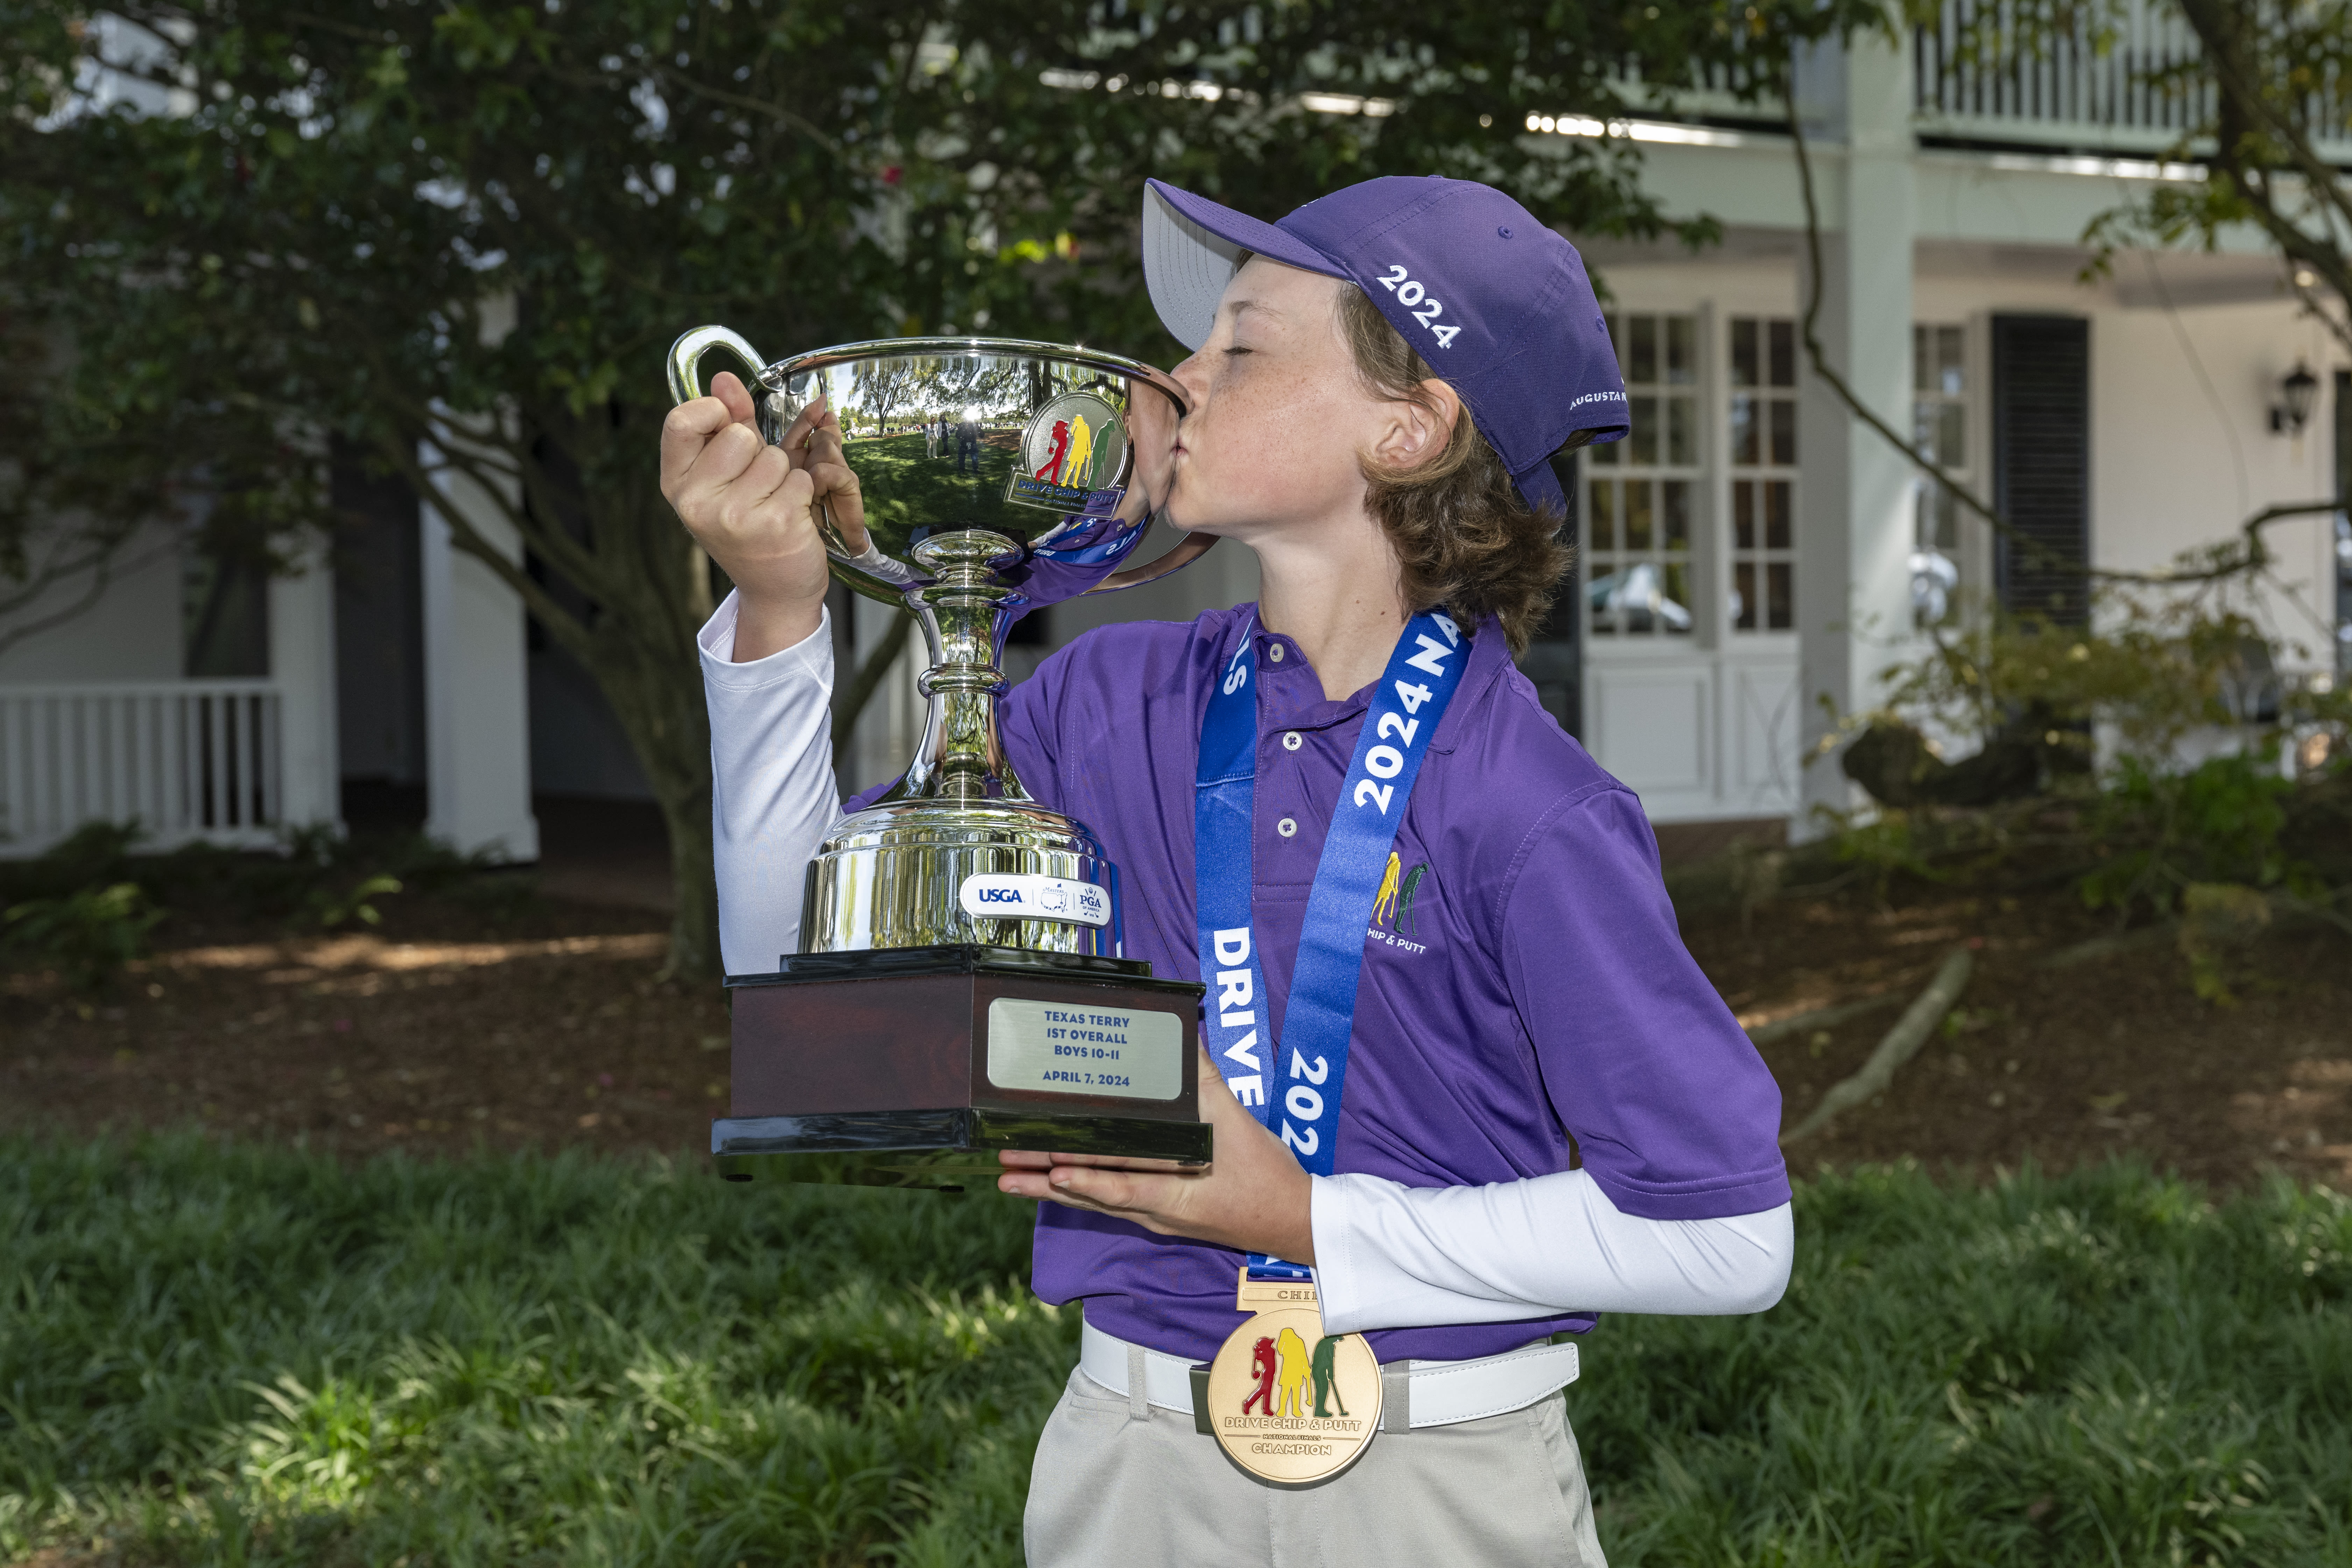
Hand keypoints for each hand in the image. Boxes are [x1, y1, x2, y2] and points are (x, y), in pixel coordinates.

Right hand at [659, 371, 862, 660]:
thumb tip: (724, 376)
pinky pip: (800, 478)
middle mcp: (696, 502)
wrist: (775, 590)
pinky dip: (804, 493)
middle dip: (758, 452)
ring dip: (785, 475)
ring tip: (775, 504)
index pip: (680, 420)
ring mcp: (733, 516)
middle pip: (739, 435)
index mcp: (676, 484)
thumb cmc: (751, 524)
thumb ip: (729, 422)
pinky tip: (792, 518)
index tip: (728, 425)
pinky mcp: (774, 523)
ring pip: (775, 457)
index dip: (712, 412)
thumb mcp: (728, 474)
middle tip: (756, 486)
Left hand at [996, 1049, 1316, 1262]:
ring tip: (1009, 1179)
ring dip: (1051, 1190)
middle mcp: (1156, 1212)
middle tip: (1003, 1171)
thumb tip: (1181, 1040)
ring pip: (1095, 1202)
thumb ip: (1206, 1080)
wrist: (1292, 1222)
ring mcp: (1155, 1216)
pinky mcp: (1159, 1214)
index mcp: (1176, 1196)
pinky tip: (1055, 1180)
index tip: (1050, 1170)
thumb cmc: (1266, 1178)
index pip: (1121, 1187)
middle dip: (1044, 1184)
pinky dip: (1081, 1190)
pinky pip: (1111, 1201)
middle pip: (1092, 1197)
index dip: (1085, 1179)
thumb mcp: (1237, 1125)